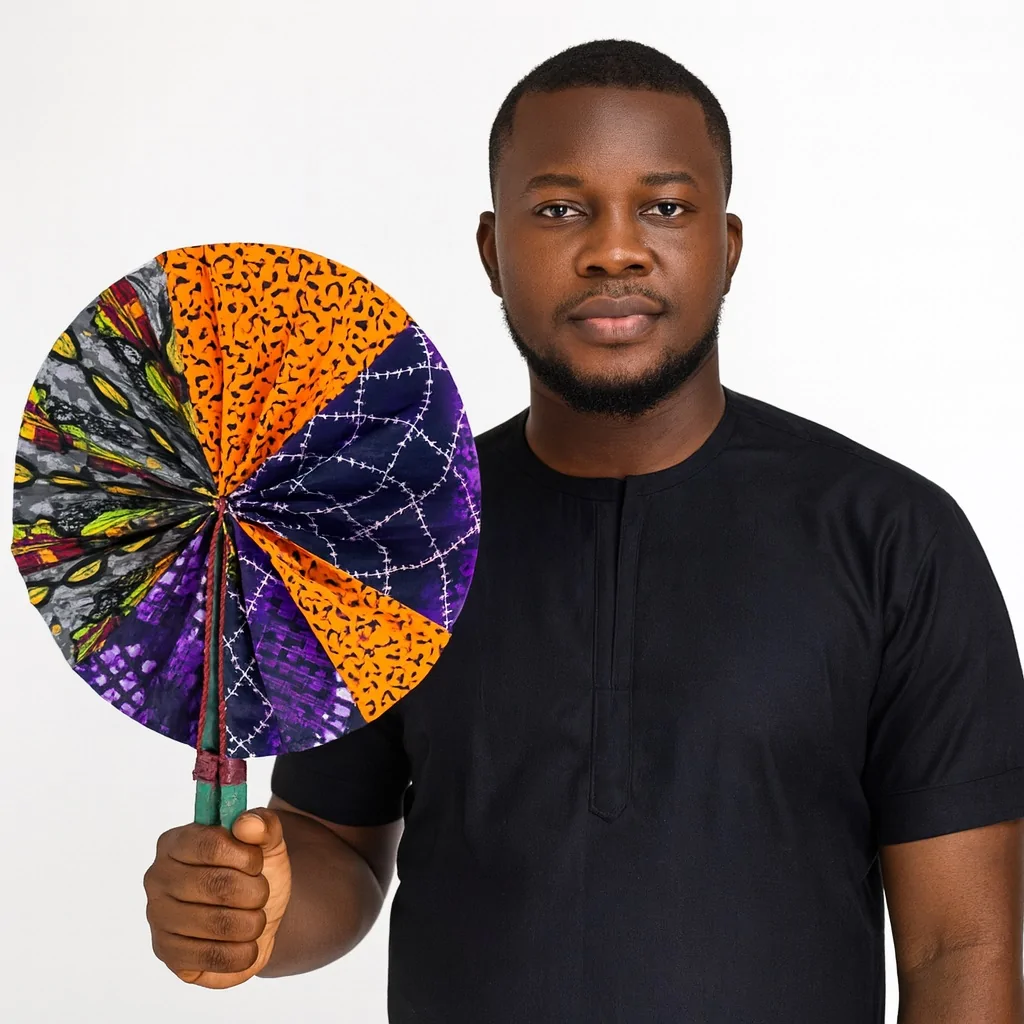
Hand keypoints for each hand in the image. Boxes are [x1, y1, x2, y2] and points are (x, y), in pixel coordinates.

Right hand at [143, 809, 292, 988]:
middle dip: (255, 892)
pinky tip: (246, 944)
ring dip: (253, 923)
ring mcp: (158, 918)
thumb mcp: (268, 843)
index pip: (210, 844)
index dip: (246, 856)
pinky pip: (213, 957)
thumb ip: (264, 825)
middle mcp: (159, 878)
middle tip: (261, 893)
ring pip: (217, 924)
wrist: (257, 917)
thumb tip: (248, 824)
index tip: (258, 863)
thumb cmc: (254, 874)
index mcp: (176, 842)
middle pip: (217, 885)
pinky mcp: (168, 954)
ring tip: (255, 918)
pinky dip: (243, 952)